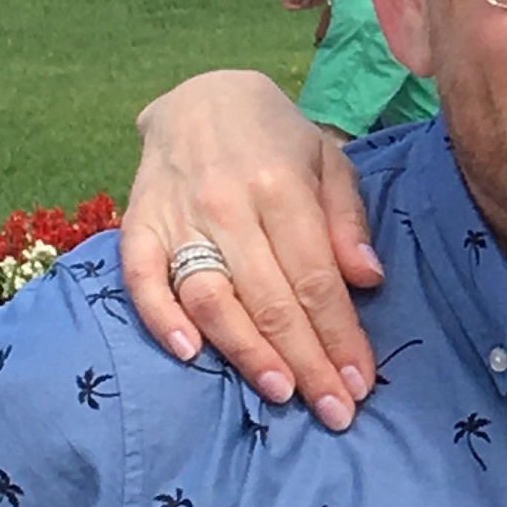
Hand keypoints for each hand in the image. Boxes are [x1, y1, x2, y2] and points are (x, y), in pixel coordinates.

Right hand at [118, 76, 379, 429]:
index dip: (340, 336)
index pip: (316, 279)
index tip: (359, 383)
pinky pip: (142, 279)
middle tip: (332, 412)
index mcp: (284, 186)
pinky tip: (189, 355)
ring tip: (280, 392)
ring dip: (246, 352)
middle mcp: (230, 204)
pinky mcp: (138, 224)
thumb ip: (347, 220)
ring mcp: (179, 216)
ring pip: (213, 297)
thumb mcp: (328, 160)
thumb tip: (368, 278)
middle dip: (306, 361)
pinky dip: (161, 318)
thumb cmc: (276, 137)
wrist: (199, 94)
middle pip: (272, 299)